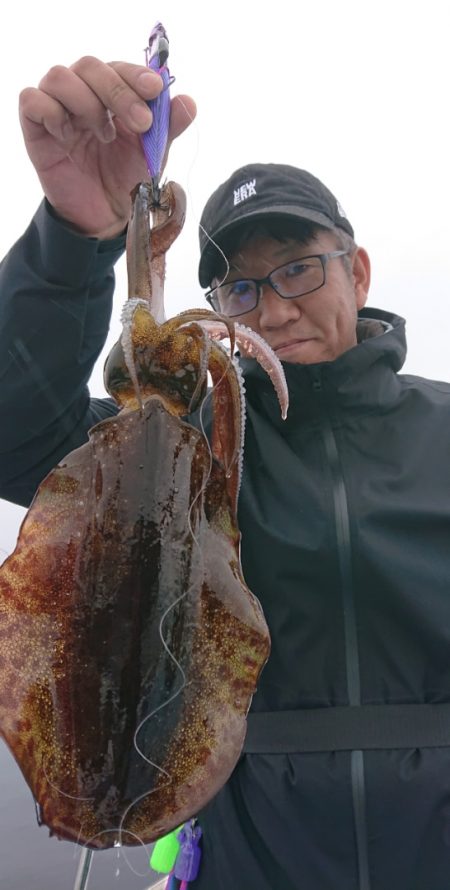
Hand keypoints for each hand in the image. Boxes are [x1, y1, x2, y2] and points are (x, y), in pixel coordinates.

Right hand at [19, 57, 195, 238]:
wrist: (104, 215)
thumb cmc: (126, 177)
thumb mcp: (152, 153)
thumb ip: (168, 127)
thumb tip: (189, 102)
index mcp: (111, 93)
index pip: (119, 67)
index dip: (136, 74)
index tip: (155, 88)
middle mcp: (82, 92)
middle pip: (90, 66)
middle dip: (119, 91)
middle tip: (141, 123)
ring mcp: (57, 108)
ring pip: (60, 77)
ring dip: (86, 102)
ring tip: (104, 135)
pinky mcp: (35, 128)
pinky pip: (32, 101)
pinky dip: (52, 113)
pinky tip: (69, 137)